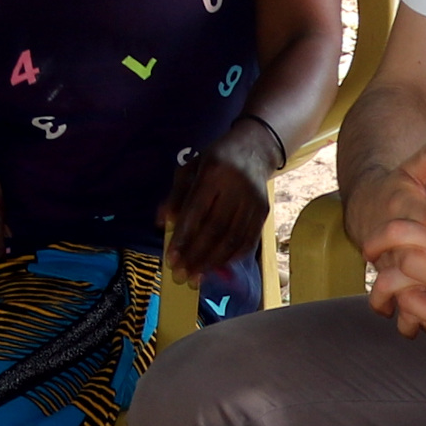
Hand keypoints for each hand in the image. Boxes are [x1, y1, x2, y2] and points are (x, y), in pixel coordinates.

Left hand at [164, 123, 282, 282]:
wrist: (255, 148)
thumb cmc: (216, 160)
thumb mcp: (191, 168)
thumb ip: (176, 195)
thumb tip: (162, 223)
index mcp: (214, 172)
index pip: (197, 210)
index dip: (183, 237)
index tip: (172, 259)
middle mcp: (237, 186)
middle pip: (216, 229)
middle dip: (197, 256)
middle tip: (182, 276)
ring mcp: (254, 200)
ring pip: (233, 238)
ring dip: (213, 262)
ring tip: (197, 277)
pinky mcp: (264, 211)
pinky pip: (248, 240)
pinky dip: (232, 257)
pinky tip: (217, 267)